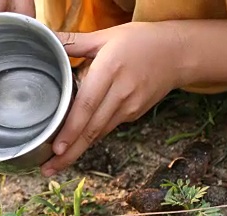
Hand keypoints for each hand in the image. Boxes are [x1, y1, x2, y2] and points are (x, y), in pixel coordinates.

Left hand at [40, 21, 186, 176]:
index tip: (56, 148)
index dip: (71, 129)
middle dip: (69, 153)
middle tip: (47, 170)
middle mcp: (121, 93)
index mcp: (110, 70)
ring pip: (99, 133)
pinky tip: (75, 146)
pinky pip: (107, 127)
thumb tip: (47, 38)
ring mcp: (130, 107)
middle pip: (92, 129)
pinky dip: (90, 137)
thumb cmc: (141, 41)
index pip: (87, 105)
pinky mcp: (134, 114)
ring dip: (77, 150)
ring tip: (55, 165)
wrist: (179, 54)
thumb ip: (74, 41)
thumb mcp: (107, 35)